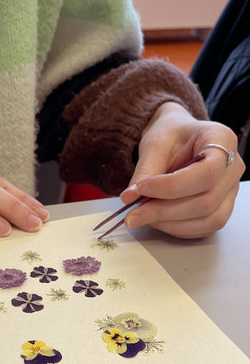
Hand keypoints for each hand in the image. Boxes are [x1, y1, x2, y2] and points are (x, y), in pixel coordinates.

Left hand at [120, 102, 244, 237]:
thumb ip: (144, 170)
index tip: (141, 189)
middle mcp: (233, 167)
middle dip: (164, 211)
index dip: (171, 187)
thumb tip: (129, 198)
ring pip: (208, 219)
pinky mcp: (221, 207)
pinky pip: (204, 227)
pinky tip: (155, 220)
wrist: (178, 138)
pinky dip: (177, 228)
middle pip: (206, 201)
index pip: (206, 173)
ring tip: (141, 216)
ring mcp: (230, 190)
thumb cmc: (170, 134)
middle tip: (132, 214)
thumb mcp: (154, 143)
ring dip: (170, 223)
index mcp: (221, 140)